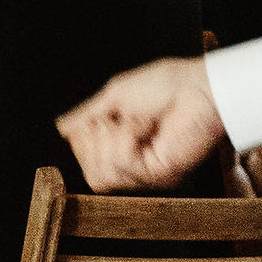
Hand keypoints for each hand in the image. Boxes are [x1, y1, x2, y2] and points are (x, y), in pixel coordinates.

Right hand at [58, 56, 225, 190]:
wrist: (200, 89)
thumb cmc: (166, 86)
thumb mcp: (114, 97)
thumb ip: (87, 116)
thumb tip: (61, 128)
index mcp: (121, 145)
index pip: (82, 158)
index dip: (84, 135)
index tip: (105, 114)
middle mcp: (133, 163)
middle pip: (90, 173)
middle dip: (95, 140)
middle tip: (117, 119)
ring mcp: (146, 172)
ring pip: (101, 176)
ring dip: (111, 139)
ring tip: (135, 121)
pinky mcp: (158, 174)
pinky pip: (120, 165)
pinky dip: (126, 139)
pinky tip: (143, 126)